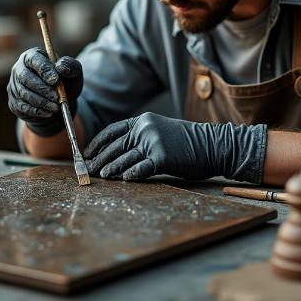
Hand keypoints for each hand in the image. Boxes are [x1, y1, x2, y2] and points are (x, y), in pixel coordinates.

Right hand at [7, 47, 83, 136]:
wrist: (59, 102)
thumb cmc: (65, 82)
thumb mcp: (73, 72)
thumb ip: (70, 65)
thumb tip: (61, 66)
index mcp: (32, 56)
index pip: (33, 59)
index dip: (44, 69)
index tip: (55, 80)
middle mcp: (19, 69)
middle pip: (25, 77)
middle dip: (42, 88)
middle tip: (57, 97)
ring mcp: (14, 86)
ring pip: (24, 94)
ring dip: (42, 102)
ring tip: (57, 107)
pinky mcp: (14, 102)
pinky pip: (23, 107)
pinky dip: (37, 111)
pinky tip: (49, 112)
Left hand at [83, 112, 266, 181]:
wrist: (213, 145)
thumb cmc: (187, 143)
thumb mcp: (160, 132)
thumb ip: (140, 139)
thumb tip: (117, 155)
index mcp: (143, 121)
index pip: (112, 131)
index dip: (97, 143)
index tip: (87, 153)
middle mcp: (146, 128)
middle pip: (115, 146)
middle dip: (100, 159)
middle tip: (89, 170)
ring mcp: (154, 142)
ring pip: (125, 158)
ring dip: (112, 168)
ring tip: (102, 176)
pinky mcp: (163, 157)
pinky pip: (142, 167)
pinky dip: (131, 174)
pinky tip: (124, 179)